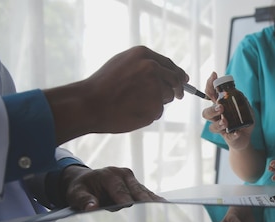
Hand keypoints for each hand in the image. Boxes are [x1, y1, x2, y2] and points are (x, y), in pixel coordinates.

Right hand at [46, 46, 188, 143]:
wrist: (90, 104)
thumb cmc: (103, 85)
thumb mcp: (122, 63)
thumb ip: (143, 64)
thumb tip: (166, 71)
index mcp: (144, 55)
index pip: (170, 65)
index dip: (179, 74)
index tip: (184, 80)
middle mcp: (153, 68)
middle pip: (175, 81)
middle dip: (178, 89)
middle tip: (179, 96)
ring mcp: (155, 88)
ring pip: (167, 97)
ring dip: (158, 102)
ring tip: (135, 103)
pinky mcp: (156, 106)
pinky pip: (158, 112)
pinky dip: (149, 113)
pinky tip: (133, 111)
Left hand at [61, 165, 164, 210]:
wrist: (86, 180)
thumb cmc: (81, 188)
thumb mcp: (75, 194)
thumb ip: (83, 200)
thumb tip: (91, 207)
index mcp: (108, 175)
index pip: (119, 190)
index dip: (124, 198)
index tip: (130, 205)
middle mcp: (122, 174)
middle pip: (135, 189)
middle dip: (143, 199)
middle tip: (152, 207)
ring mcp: (130, 179)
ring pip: (142, 191)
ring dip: (152, 199)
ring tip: (164, 206)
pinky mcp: (135, 185)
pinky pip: (145, 192)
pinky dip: (153, 198)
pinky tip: (164, 203)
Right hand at [201, 72, 253, 150]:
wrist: (245, 137)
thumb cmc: (243, 120)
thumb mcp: (246, 107)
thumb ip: (242, 100)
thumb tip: (238, 93)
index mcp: (220, 105)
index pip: (210, 94)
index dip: (210, 84)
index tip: (214, 75)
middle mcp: (217, 116)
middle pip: (206, 112)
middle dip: (212, 109)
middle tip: (220, 107)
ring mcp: (220, 127)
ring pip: (212, 126)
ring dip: (218, 123)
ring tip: (226, 122)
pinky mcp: (227, 137)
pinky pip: (227, 137)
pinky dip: (232, 135)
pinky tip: (236, 133)